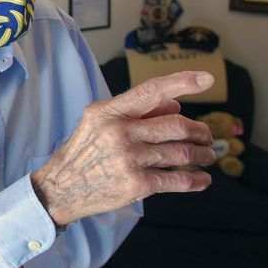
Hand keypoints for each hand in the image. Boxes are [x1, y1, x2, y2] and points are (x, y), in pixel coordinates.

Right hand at [31, 71, 216, 226]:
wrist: (60, 188)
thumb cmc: (82, 153)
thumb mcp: (98, 123)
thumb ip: (134, 112)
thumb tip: (174, 105)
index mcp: (109, 112)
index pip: (151, 90)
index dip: (182, 82)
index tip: (206, 79)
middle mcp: (119, 132)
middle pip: (177, 125)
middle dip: (200, 131)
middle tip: (206, 137)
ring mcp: (129, 159)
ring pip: (182, 152)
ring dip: (202, 155)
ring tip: (206, 156)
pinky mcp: (137, 185)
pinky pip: (178, 180)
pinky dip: (196, 180)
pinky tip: (201, 180)